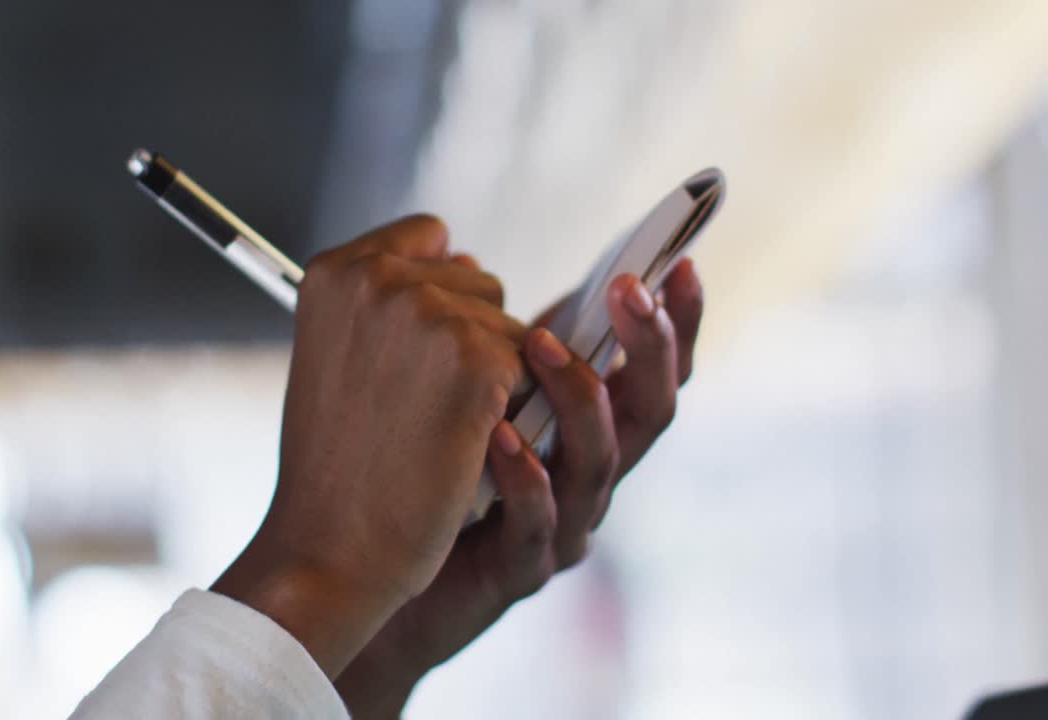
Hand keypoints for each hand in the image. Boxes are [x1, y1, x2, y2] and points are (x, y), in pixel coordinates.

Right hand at [211, 215, 528, 678]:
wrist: (332, 546)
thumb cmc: (338, 462)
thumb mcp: (340, 354)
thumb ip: (391, 298)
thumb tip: (468, 260)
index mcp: (336, 270)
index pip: (430, 237)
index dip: (436, 298)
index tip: (409, 356)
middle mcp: (377, 277)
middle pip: (480, 282)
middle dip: (471, 341)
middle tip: (416, 407)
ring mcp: (428, 315)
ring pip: (512, 329)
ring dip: (494, 379)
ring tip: (434, 427)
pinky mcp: (478, 360)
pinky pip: (533, 369)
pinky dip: (510, 410)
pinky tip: (462, 442)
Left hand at [335, 260, 704, 717]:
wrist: (367, 572)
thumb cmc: (421, 471)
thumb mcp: (460, 399)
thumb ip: (485, 347)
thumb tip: (472, 265)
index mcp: (584, 427)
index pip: (650, 370)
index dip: (677, 321)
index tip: (679, 263)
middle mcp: (587, 474)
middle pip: (650, 411)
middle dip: (648, 346)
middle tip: (626, 290)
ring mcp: (561, 525)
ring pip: (600, 464)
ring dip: (579, 397)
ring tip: (539, 345)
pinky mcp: (517, 570)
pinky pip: (537, 527)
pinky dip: (526, 478)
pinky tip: (498, 435)